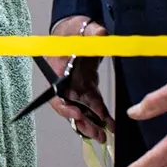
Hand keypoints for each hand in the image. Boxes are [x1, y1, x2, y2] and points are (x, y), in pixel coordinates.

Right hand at [49, 15, 112, 142]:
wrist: (78, 32)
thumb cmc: (77, 31)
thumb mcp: (85, 29)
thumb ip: (93, 33)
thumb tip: (101, 34)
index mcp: (58, 68)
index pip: (57, 92)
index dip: (65, 106)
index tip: (77, 114)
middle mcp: (64, 81)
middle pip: (69, 106)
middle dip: (81, 122)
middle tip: (96, 133)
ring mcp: (75, 87)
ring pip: (80, 110)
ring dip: (90, 125)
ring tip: (103, 137)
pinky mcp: (86, 89)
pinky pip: (92, 106)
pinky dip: (100, 117)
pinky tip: (109, 126)